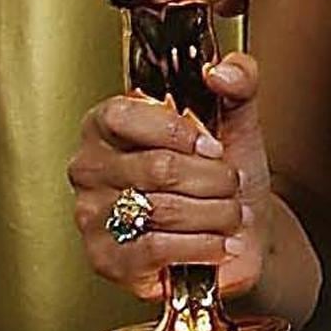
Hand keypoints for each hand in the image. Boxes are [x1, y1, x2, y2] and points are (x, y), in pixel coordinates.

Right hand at [67, 53, 271, 302]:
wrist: (240, 234)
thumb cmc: (226, 178)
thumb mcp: (238, 121)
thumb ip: (239, 81)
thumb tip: (223, 71)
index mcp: (108, 125)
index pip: (123, 115)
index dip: (178, 132)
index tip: (213, 146)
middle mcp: (90, 168)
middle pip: (157, 167)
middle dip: (214, 179)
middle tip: (230, 185)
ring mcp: (92, 216)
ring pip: (163, 208)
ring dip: (216, 213)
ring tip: (229, 214)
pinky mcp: (106, 260)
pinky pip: (156, 247)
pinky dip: (202, 245)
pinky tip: (218, 242)